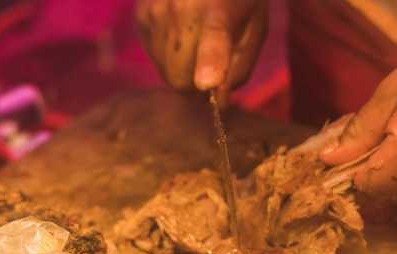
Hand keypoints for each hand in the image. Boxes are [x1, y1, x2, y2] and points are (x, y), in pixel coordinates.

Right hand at [136, 0, 267, 104]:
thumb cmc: (238, 2)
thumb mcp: (255, 31)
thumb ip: (240, 68)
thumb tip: (218, 100)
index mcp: (219, 9)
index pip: (214, 39)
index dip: (210, 63)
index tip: (207, 82)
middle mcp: (181, 7)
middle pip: (179, 77)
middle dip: (195, 91)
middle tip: (212, 84)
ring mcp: (156, 10)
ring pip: (164, 71)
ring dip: (183, 72)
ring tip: (198, 48)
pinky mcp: (141, 15)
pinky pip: (154, 58)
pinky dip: (169, 58)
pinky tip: (183, 37)